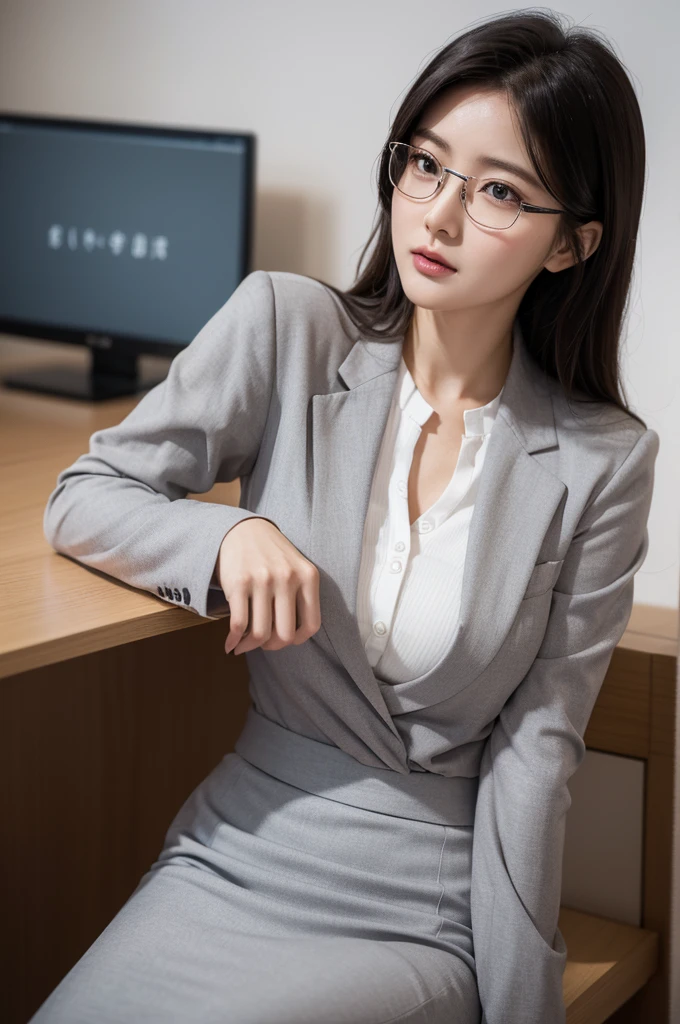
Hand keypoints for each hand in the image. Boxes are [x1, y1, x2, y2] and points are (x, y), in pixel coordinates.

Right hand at [214, 518, 321, 655]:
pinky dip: (233, 641)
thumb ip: (301, 598)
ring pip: (260, 633)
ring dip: (250, 647)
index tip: (286, 640)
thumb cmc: (272, 556)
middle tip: (264, 644)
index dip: (298, 641)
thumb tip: (291, 640)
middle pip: (285, 635)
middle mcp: (287, 578)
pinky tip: (231, 643)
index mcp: (308, 576)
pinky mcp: (238, 583)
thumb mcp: (297, 569)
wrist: (243, 530)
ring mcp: (263, 580)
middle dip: (273, 647)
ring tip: (245, 645)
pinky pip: (239, 624)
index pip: (311, 625)